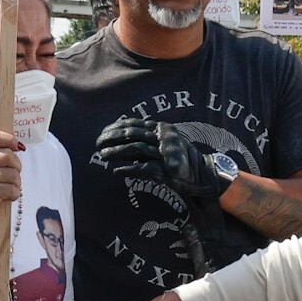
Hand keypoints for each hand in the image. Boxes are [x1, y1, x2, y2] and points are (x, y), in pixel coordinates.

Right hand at [0, 130, 23, 252]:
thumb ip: (1, 153)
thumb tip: (20, 145)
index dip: (9, 139)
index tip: (17, 147)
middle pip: (8, 156)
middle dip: (17, 168)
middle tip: (12, 176)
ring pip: (13, 174)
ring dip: (15, 184)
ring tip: (6, 188)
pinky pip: (12, 189)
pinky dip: (13, 195)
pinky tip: (5, 197)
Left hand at [92, 117, 233, 201]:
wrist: (203, 176)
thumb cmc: (181, 161)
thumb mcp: (164, 145)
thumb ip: (147, 141)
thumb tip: (122, 140)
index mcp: (162, 129)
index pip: (134, 123)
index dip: (116, 128)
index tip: (102, 133)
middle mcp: (164, 137)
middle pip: (133, 133)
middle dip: (112, 138)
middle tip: (98, 144)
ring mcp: (166, 153)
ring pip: (136, 148)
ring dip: (117, 152)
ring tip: (103, 156)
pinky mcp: (168, 169)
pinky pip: (144, 167)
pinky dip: (129, 169)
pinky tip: (117, 171)